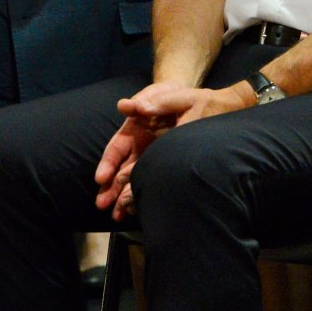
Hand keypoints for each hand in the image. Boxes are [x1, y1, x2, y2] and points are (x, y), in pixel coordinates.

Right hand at [94, 82, 253, 219]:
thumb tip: (125, 105)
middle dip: (110, 187)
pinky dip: (142, 194)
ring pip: (133, 178)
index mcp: (136, 127)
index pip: (117, 148)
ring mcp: (152, 155)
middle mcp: (141, 144)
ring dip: (123, 196)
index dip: (108, 163)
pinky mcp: (166, 163)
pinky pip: (151, 180)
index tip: (101, 178)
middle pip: (120, 168)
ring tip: (116, 215)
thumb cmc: (186, 96)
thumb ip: (152, 101)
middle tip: (102, 205)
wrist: (211, 103)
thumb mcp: (172, 95)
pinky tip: (137, 210)